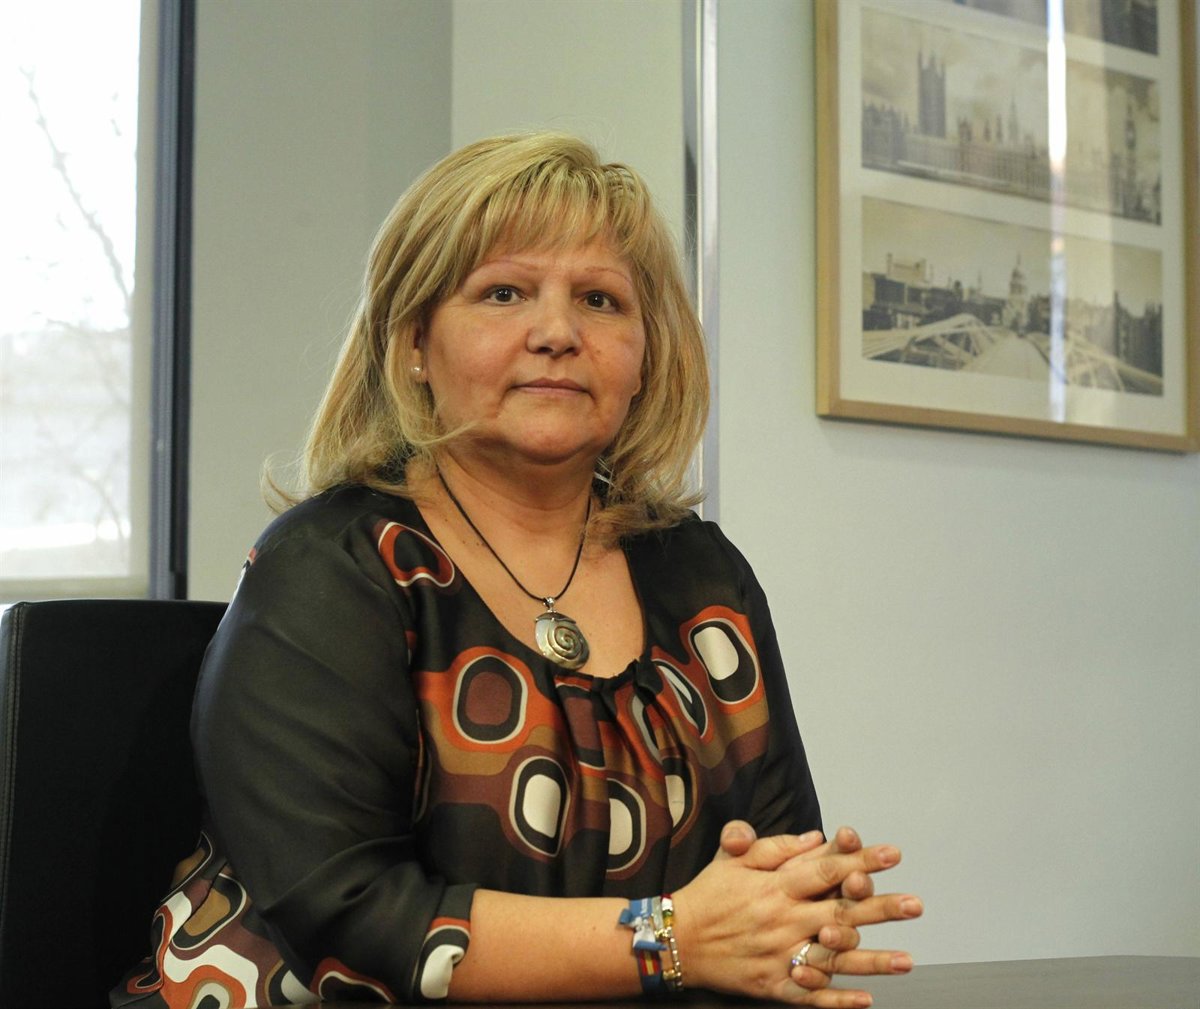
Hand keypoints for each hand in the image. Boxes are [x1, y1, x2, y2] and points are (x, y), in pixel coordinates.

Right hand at [677, 821, 921, 1005]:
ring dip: (871, 960)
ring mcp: (778, 955)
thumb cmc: (709, 893)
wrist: (676, 940)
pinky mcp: (772, 984)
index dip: (860, 861)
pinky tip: (866, 1000)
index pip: (825, 870)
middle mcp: (781, 920)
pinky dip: (837, 999)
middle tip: (916, 904)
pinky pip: (809, 995)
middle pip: (839, 912)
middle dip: (880, 908)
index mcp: (774, 885)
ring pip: (832, 958)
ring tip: (907, 960)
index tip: (893, 854)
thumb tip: (816, 838)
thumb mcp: (732, 858)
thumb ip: (774, 846)